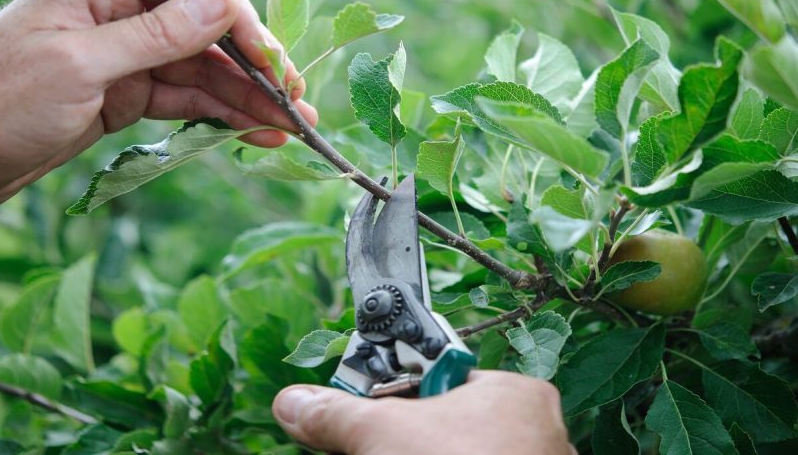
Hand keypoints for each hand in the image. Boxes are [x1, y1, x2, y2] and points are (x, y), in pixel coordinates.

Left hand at [0, 0, 315, 218]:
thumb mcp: (81, 66)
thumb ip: (157, 36)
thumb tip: (222, 6)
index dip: (235, 16)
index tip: (269, 60)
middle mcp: (119, 13)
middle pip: (205, 30)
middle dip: (254, 67)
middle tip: (299, 101)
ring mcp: (127, 56)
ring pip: (203, 72)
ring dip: (248, 99)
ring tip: (293, 126)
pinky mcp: (128, 94)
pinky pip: (187, 100)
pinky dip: (221, 117)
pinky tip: (256, 132)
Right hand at [272, 371, 575, 454]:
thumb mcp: (381, 435)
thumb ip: (337, 414)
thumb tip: (293, 402)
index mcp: (513, 395)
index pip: (442, 377)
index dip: (397, 394)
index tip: (366, 413)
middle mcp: (531, 434)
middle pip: (442, 425)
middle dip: (397, 439)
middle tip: (366, 447)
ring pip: (453, 454)